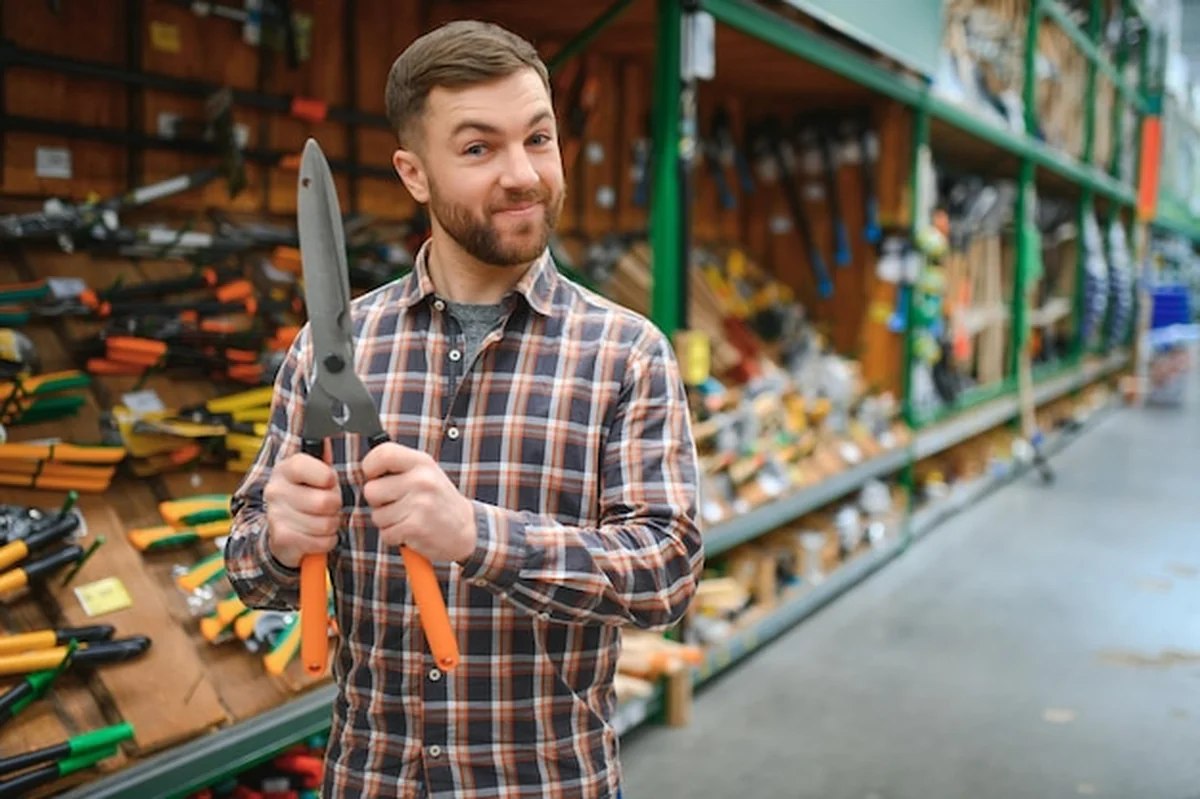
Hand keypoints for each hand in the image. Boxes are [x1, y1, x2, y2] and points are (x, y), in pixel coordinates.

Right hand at [263, 452, 342, 568]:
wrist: (283, 532)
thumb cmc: (306, 497)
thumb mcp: (314, 475)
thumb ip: (322, 459)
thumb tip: (328, 440)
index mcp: (285, 469)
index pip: (303, 465)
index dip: (325, 476)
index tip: (328, 481)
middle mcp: (275, 490)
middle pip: (324, 501)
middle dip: (335, 506)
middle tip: (328, 506)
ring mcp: (276, 515)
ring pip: (325, 523)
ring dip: (332, 525)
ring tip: (322, 520)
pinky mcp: (281, 539)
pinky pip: (321, 541)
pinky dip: (327, 541)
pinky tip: (317, 535)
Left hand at [361, 442, 476, 562]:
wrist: (467, 528)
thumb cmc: (438, 500)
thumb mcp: (425, 473)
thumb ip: (398, 467)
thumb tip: (365, 470)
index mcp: (421, 462)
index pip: (382, 454)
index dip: (370, 467)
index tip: (376, 477)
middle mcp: (421, 479)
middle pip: (370, 490)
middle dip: (379, 502)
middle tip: (399, 504)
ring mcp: (419, 503)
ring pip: (377, 516)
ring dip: (388, 522)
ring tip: (409, 518)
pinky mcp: (416, 526)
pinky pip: (386, 533)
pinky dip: (395, 537)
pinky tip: (411, 531)